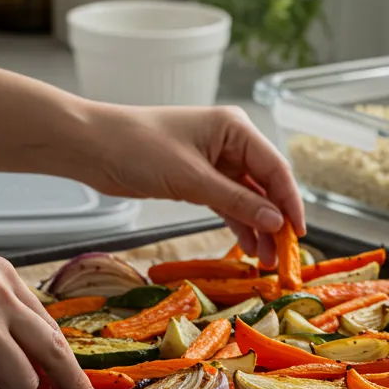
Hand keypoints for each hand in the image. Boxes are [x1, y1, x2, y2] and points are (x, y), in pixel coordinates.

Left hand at [84, 105, 305, 265]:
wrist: (90, 146)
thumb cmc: (137, 148)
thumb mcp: (192, 179)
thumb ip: (237, 202)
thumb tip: (276, 221)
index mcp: (235, 128)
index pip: (275, 168)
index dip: (290, 202)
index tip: (298, 234)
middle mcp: (231, 141)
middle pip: (266, 185)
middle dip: (275, 219)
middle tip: (282, 255)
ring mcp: (216, 160)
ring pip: (249, 197)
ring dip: (258, 226)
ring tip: (265, 260)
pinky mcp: (200, 177)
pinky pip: (229, 203)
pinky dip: (238, 223)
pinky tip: (248, 246)